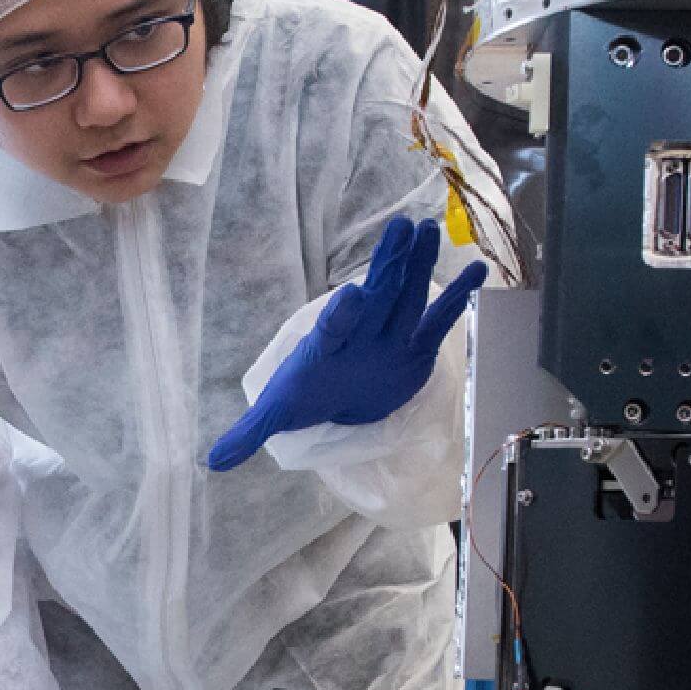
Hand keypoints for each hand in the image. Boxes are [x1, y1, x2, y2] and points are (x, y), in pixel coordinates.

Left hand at [208, 215, 486, 471]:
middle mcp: (360, 335)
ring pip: (404, 296)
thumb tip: (212, 461)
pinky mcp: (413, 347)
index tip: (350, 294)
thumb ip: (249, 432)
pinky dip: (456, 301)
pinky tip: (477, 270)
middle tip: (402, 228)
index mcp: (326, 348)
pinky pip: (437, 321)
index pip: (333, 328)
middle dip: (388, 265)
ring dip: (417, 265)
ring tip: (428, 229)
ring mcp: (388, 336)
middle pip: (376, 297)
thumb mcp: (277, 413)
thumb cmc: (304, 396)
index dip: (341, 314)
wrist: (331, 399)